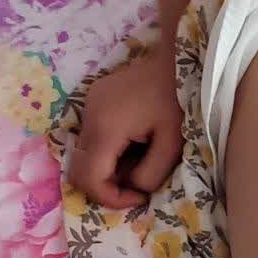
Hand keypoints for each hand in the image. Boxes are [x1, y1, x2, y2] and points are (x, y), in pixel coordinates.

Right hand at [68, 47, 182, 209]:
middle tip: (138, 182)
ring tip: (140, 159)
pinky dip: (107, 150)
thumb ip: (151, 173)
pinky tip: (134, 142)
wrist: (175, 59)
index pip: (89, 178)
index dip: (110, 198)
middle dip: (107, 185)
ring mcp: (88, 105)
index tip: (138, 197)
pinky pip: (91, 136)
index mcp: (106, 128)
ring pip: (83, 154)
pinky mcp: (93, 100)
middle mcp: (88, 117)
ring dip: (107, 167)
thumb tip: (134, 187)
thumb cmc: (177, 101)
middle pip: (79, 169)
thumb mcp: (173, 143)